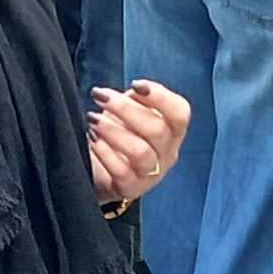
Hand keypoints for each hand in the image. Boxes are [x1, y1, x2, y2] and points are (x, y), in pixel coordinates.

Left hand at [88, 79, 187, 210]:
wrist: (101, 169)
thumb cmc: (120, 132)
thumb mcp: (130, 112)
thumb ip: (136, 100)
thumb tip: (135, 91)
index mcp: (173, 131)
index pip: (180, 113)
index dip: (160, 96)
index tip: (134, 85)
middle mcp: (167, 154)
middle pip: (157, 130)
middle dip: (125, 108)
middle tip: (101, 97)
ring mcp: (151, 174)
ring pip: (140, 152)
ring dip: (113, 131)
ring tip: (93, 119)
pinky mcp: (131, 188)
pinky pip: (121, 171)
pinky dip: (104, 152)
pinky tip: (92, 140)